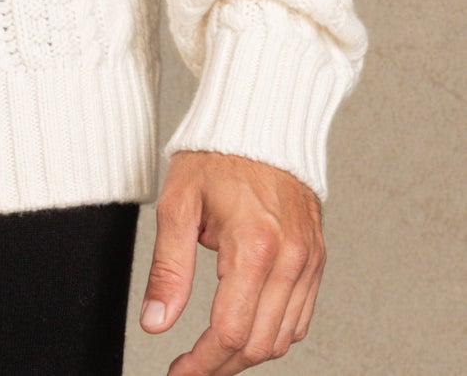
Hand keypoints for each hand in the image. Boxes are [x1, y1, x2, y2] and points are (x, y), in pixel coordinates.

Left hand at [138, 149, 325, 372]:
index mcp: (255, 245)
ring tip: (214, 352)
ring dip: (248, 354)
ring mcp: (308, 261)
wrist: (261, 122)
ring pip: (284, 338)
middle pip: (259, 344)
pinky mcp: (316, 259)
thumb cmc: (218, 154)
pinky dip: (274, 334)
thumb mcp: (179, 203)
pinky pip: (301, 318)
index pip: (230, 330)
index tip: (179, 373)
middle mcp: (290, 259)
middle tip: (191, 368)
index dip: (201, 363)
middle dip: (222, 365)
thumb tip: (156, 321)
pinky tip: (248, 328)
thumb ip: (167, 268)